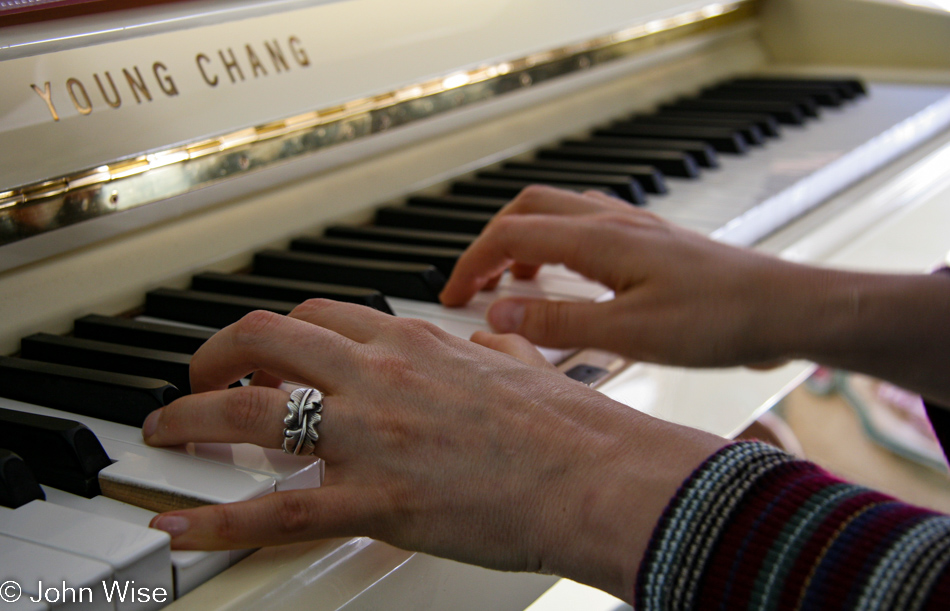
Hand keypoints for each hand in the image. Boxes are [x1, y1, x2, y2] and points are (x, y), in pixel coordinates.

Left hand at [142, 299, 724, 601]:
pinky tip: (181, 527)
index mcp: (416, 343)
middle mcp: (381, 375)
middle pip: (268, 339)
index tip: (265, 350)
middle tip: (200, 377)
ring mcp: (372, 435)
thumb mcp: (521, 364)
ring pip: (251, 408)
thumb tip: (486, 341)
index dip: (279, 333)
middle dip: (217, 353)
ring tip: (167, 430)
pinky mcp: (377, 499)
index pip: (322, 317)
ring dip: (193, 414)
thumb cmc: (569, 426)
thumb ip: (490, 348)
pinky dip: (217, 520)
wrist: (597, 474)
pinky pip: (278, 509)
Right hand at [440, 186, 802, 366]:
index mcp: (600, 239)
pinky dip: (559, 247)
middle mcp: (614, 222)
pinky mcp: (652, 243)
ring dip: (524, 242)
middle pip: (528, 210)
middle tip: (472, 283)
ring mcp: (635, 228)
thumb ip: (558, 322)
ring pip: (558, 214)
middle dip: (490, 243)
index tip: (451, 294)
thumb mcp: (630, 332)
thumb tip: (498, 314)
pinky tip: (568, 279)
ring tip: (512, 284)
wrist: (787, 308)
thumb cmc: (722, 319)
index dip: (472, 264)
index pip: (512, 236)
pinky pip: (588, 227)